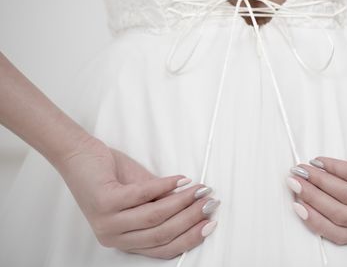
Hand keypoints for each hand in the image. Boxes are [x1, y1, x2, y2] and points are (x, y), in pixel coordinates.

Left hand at [56, 136, 219, 258]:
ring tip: (199, 190)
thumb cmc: (109, 175)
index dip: (190, 237)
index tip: (210, 223)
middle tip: (210, 204)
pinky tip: (180, 180)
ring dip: (183, 203)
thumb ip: (164, 204)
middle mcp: (113, 236)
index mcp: (124, 240)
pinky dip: (165, 186)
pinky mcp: (105, 201)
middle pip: (162, 234)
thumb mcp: (142, 195)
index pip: (163, 248)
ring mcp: (107, 221)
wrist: (79, 155)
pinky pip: (142, 196)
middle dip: (191, 219)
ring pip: (154, 218)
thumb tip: (196, 205)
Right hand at [285, 118, 346, 244]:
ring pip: (345, 196)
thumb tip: (308, 184)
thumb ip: (341, 186)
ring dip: (318, 181)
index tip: (296, 205)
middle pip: (339, 215)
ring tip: (302, 170)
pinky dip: (333, 167)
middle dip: (311, 198)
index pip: (341, 233)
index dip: (315, 221)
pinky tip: (320, 161)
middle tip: (293, 183)